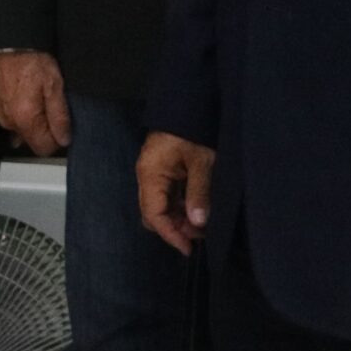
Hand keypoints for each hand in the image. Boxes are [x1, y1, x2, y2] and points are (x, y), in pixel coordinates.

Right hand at [0, 51, 73, 155]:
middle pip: (29, 137)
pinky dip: (12, 107)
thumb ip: (60, 116)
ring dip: (25, 116)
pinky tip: (17, 90)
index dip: (56, 139)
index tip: (60, 124)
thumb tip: (64, 138)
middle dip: (41, 125)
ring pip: (16, 126)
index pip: (43, 148)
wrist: (5, 39)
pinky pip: (4, 114)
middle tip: (46, 100)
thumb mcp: (55, 84)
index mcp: (25, 119)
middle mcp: (6, 120)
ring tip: (30, 92)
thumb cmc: (30, 58)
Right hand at [136, 131, 215, 256]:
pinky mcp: (163, 168)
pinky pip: (167, 195)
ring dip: (179, 218)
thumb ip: (199, 192)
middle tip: (200, 235)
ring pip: (161, 205)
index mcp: (150, 173)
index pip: (154, 214)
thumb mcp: (201, 161)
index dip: (171, 234)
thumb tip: (198, 223)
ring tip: (203, 223)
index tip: (189, 248)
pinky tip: (197, 208)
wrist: (190, 102)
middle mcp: (147, 174)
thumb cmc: (194, 129)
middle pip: (153, 213)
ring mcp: (154, 171)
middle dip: (175, 228)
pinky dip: (180, 206)